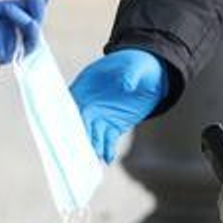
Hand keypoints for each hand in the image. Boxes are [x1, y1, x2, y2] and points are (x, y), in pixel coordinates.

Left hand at [0, 0, 53, 64]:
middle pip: (36, 20)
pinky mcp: (14, 54)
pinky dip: (29, 28)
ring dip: (32, 14)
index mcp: (10, 21)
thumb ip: (20, 3)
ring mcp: (15, 43)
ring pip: (35, 30)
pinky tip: (21, 17)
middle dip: (38, 5)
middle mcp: (15, 32)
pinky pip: (31, 42)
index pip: (31, 11)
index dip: (40, 1)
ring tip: (10, 7)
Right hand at [69, 48, 166, 162]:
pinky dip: (107, 149)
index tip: (70, 127)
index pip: (73, 101)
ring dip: (92, 146)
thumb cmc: (138, 64)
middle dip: (79, 136)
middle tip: (80, 150)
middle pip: (79, 122)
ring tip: (95, 158)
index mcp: (87, 83)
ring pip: (91, 134)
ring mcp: (100, 115)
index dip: (70, 114)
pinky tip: (108, 158)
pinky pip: (107, 140)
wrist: (151, 74)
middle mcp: (89, 102)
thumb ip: (130, 74)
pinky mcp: (113, 126)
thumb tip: (127, 84)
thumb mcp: (135, 66)